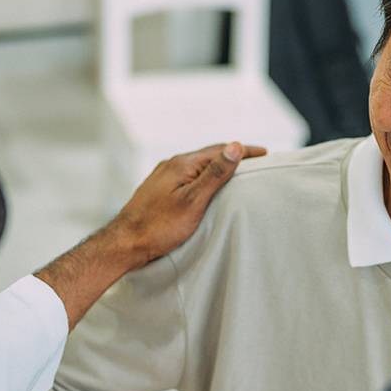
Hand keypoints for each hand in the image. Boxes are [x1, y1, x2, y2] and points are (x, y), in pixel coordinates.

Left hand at [108, 141, 266, 266]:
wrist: (124, 244)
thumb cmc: (159, 227)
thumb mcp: (193, 201)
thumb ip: (215, 174)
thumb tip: (235, 146)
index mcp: (182, 164)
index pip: (220, 151)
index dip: (245, 151)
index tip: (266, 153)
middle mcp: (171, 165)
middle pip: (209, 155)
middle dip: (233, 156)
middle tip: (256, 160)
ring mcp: (163, 177)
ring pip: (198, 166)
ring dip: (218, 166)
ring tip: (236, 172)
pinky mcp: (159, 190)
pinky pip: (188, 176)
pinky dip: (205, 177)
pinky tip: (208, 187)